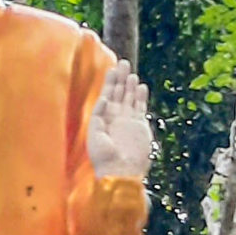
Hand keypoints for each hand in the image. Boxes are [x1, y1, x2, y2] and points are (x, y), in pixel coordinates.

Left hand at [87, 63, 152, 181]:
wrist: (121, 171)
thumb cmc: (103, 157)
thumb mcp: (94, 134)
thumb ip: (98, 115)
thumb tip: (104, 98)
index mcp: (102, 119)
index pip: (106, 95)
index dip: (109, 82)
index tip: (111, 68)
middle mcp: (116, 118)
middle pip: (119, 93)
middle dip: (120, 79)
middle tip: (123, 63)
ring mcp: (129, 121)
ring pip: (130, 98)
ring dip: (130, 85)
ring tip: (131, 73)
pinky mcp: (140, 126)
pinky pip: (140, 107)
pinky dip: (140, 97)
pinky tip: (140, 86)